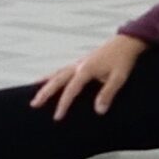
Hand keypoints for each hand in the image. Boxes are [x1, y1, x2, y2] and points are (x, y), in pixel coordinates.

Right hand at [31, 33, 147, 120]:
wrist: (126, 42)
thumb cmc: (123, 60)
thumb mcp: (119, 78)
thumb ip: (108, 94)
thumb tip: (98, 111)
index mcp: (86, 70)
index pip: (71, 90)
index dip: (63, 104)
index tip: (57, 117)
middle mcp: (78, 65)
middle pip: (56, 80)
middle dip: (44, 93)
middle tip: (33, 104)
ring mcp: (78, 62)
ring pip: (56, 73)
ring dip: (45, 83)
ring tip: (33, 91)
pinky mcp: (81, 62)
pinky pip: (62, 70)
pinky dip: (53, 76)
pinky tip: (49, 80)